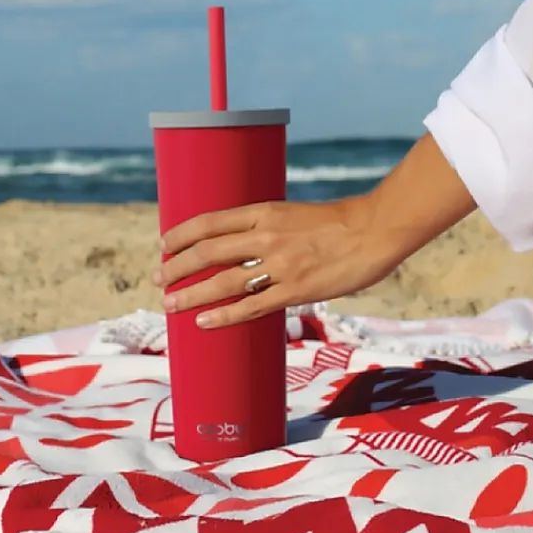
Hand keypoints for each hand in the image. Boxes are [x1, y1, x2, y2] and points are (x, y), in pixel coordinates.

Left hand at [153, 196, 409, 329]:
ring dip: (190, 293)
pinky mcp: (295, 290)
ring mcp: (279, 264)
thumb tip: (242, 242)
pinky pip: (250, 307)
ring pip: (222, 281)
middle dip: (176, 265)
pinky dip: (223, 315)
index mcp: (264, 211)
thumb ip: (268, 226)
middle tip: (158, 276)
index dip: (181, 234)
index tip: (164, 244)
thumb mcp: (293, 213)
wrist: (374, 231)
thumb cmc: (338, 222)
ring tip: (169, 302)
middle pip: (207, 251)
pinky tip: (203, 321)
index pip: (209, 221)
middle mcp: (265, 235)